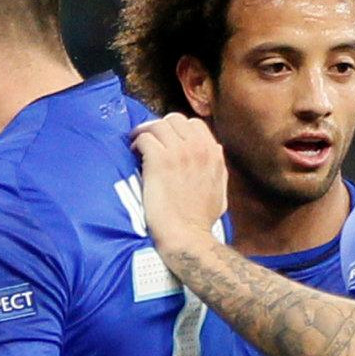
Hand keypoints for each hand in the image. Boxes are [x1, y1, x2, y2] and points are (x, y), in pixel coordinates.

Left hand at [128, 115, 228, 258]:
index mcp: (213, 154)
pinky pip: (145, 138)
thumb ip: (218, 168)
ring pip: (158, 125)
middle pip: (175, 119)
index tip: (167, 139)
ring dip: (146, 132)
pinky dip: (137, 142)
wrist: (187, 236)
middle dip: (160, 127)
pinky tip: (134, 152)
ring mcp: (179, 153)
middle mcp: (198, 148)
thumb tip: (216, 154)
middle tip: (149, 139)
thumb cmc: (200, 221)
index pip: (195, 125)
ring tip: (138, 144)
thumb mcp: (220, 190)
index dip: (177, 129)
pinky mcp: (159, 161)